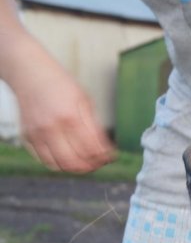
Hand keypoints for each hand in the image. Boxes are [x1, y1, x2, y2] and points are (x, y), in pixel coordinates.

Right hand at [11, 41, 114, 172]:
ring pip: (60, 165)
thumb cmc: (61, 85)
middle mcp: (52, 128)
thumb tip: (105, 149)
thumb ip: (94, 127)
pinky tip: (70, 159)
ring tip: (88, 164)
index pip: (92, 149)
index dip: (105, 157)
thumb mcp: (85, 101)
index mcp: (71, 117)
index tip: (111, 157)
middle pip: (76, 162)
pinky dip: (60, 164)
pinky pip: (46, 161)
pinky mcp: (28, 137)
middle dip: (93, 166)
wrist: (30, 74)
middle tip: (101, 163)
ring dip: (77, 168)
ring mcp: (37, 134)